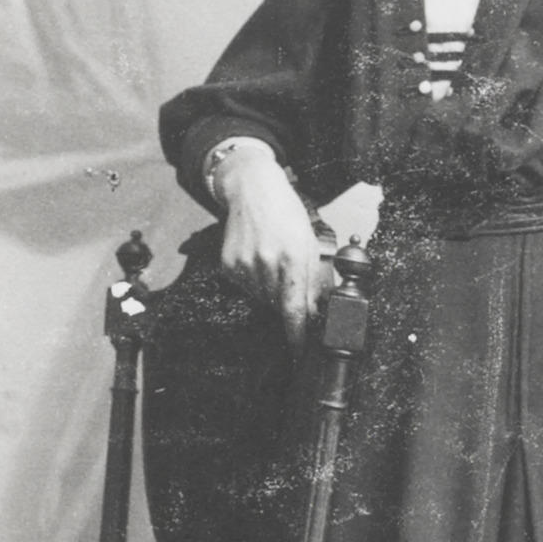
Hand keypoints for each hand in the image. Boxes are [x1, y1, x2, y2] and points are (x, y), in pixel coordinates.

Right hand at [209, 143, 329, 343]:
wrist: (253, 191)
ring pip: (261, 298)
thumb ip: (314, 281)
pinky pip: (245, 288)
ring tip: (273, 262)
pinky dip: (254, 281)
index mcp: (292, 258)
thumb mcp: (310, 245)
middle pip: (278, 305)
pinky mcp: (228, 265)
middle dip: (287, 302)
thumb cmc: (287, 215)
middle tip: (288, 280)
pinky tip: (258, 258)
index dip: (297, 333)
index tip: (299, 350)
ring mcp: (243, 265)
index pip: (294, 308)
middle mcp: (265, 263)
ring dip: (270, 291)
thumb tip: (314, 313)